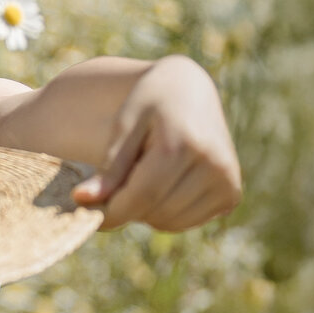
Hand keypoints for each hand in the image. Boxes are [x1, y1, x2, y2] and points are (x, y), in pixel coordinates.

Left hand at [71, 55, 241, 230]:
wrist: (189, 90)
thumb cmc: (148, 103)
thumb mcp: (124, 126)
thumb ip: (109, 167)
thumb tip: (82, 200)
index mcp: (184, 143)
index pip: (142, 195)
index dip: (110, 210)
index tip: (83, 210)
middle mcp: (213, 164)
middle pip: (155, 211)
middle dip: (126, 206)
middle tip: (111, 186)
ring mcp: (227, 181)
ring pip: (170, 222)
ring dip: (145, 211)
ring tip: (139, 177)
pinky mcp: (231, 194)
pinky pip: (187, 222)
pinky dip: (165, 213)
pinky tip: (160, 184)